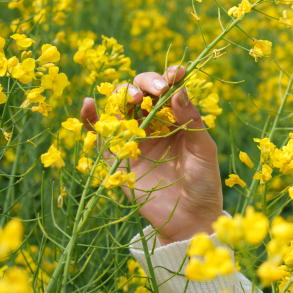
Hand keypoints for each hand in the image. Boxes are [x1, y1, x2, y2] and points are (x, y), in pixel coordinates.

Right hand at [80, 64, 223, 245]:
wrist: (189, 219)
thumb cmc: (203, 183)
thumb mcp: (204, 151)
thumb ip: (192, 121)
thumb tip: (179, 90)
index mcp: (177, 119)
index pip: (168, 90)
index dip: (169, 77)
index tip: (176, 74)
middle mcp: (154, 125)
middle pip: (141, 92)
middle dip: (145, 84)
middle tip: (155, 92)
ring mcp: (134, 139)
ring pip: (119, 107)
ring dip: (120, 95)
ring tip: (130, 99)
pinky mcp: (118, 157)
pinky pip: (99, 135)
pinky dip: (90, 118)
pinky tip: (88, 104)